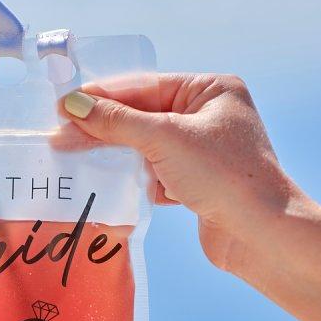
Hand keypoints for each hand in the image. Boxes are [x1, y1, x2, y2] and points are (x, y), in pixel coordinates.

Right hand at [59, 73, 302, 273]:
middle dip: (104, 128)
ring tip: (78, 158)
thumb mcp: (164, 138)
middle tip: (61, 136)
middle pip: (144, 117)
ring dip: (120, 156)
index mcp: (211, 90)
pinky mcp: (198, 184)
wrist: (259, 234)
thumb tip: (73, 105)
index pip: (146, 87)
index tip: (64, 106)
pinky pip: (157, 174)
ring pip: (148, 147)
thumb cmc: (223, 175)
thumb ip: (117, 122)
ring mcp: (204, 152)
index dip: (102, 97)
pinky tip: (119, 184)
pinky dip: (140, 180)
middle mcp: (209, 117)